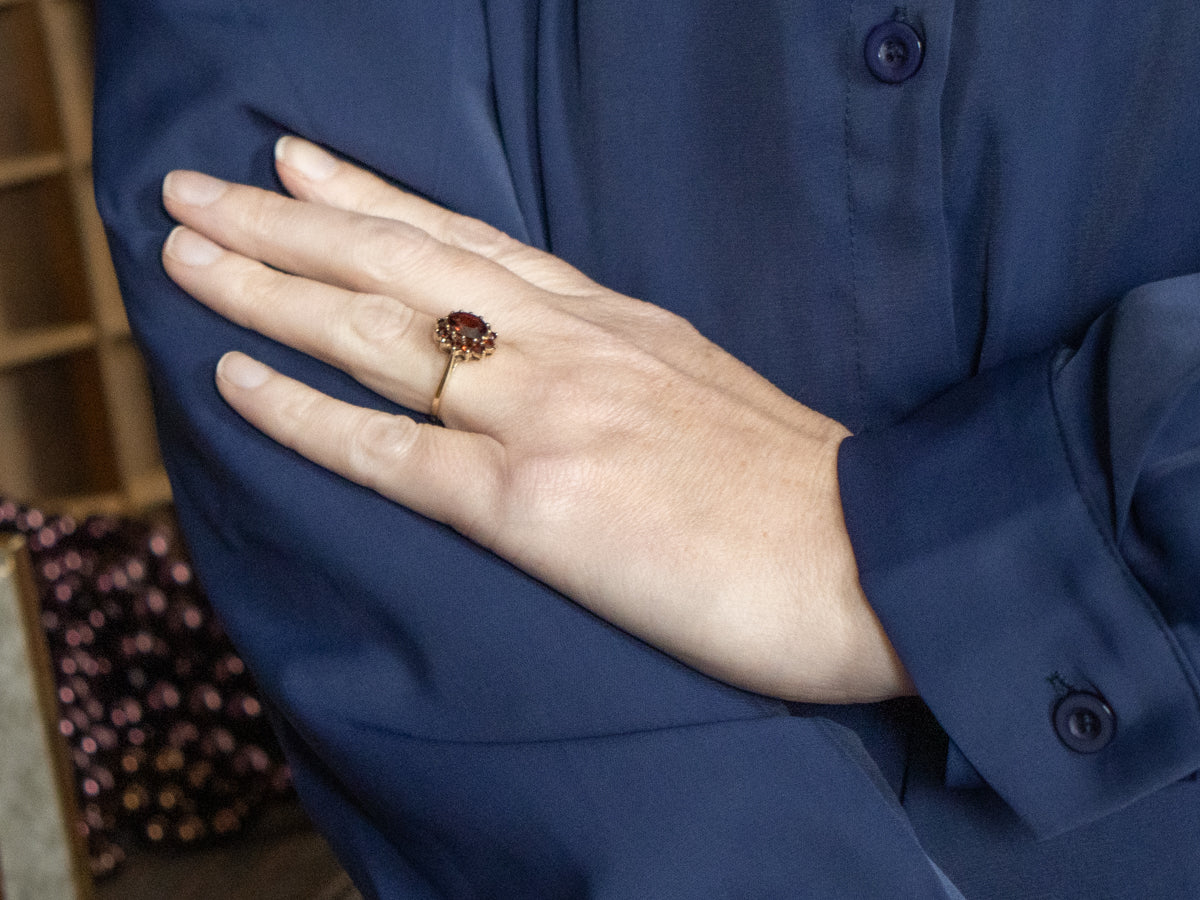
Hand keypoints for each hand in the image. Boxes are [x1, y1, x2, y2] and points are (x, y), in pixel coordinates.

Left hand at [160, 136, 912, 702]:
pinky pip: (393, 453)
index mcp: (615, 323)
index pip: (471, 243)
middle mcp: (570, 348)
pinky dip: (305, 415)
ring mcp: (548, 418)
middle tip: (198, 190)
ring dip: (270, 290)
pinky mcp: (537, 506)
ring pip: (380, 336)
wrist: (873, 559)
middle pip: (404, 265)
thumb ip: (628, 369)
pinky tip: (235, 383)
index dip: (377, 200)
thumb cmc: (803, 492)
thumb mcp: (709, 392)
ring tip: (184, 255)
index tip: (305, 167)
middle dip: (290, 222)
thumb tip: (570, 373)